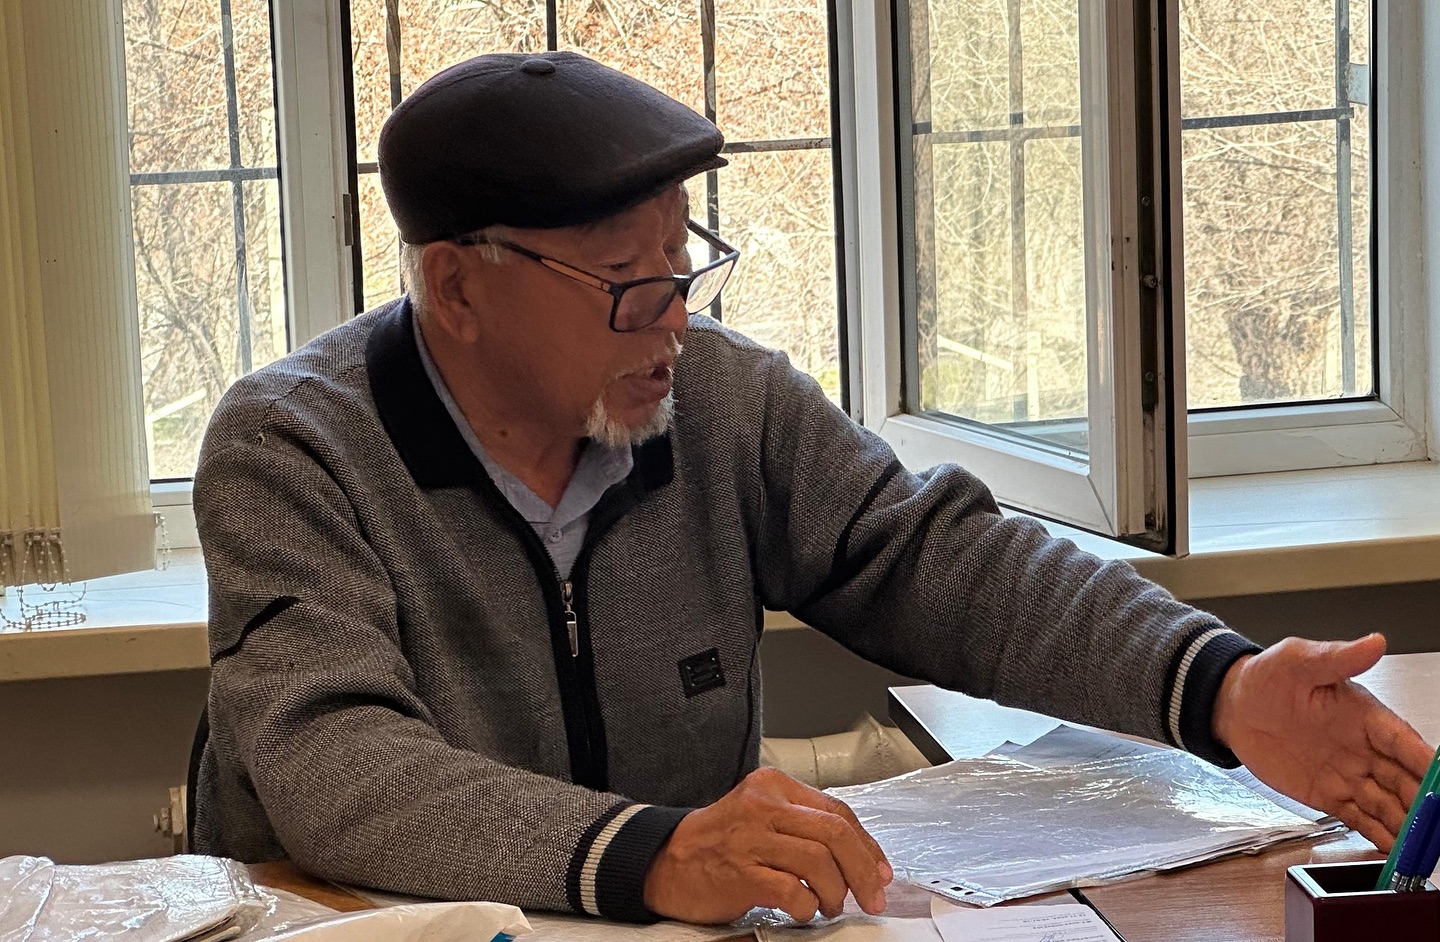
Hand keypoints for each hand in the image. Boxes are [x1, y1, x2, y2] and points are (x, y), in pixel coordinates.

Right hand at [642, 766, 892, 923]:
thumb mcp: (761, 817)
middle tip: (872, 896)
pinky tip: (803, 911)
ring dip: (836, 892)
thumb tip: (861, 857)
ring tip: (830, 905)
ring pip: (819, 862)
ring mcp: (749, 838)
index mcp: (773, 786)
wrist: (665, 861)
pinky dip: (807, 907)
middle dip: (864, 871)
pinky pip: (792, 891)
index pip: (837, 812)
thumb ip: (803, 827)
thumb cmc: (719, 843)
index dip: (867, 846)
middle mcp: (763, 806)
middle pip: (835, 834)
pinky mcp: (739, 872)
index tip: (880, 872)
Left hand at [1212, 633, 1433, 850]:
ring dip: (1405, 824)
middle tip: (1432, 825)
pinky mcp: (1328, 795)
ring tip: (1420, 846)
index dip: (1425, 761)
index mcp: (1365, 715)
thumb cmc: (1267, 678)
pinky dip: (1379, 834)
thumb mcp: (1298, 660)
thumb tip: (1373, 642)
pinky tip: (1395, 851)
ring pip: (1388, 804)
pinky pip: (1360, 818)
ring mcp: (1348, 774)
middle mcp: (1364, 748)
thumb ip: (1336, 657)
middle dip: (1422, 802)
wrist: (1233, 706)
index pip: (1404, 741)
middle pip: (1404, 780)